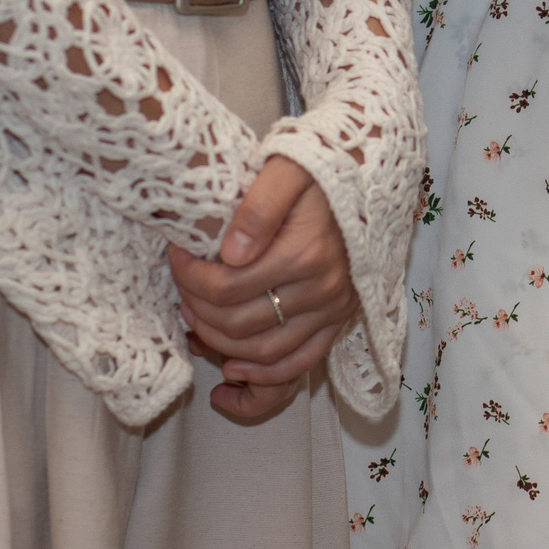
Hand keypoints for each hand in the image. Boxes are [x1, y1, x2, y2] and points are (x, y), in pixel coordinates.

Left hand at [169, 155, 357, 421]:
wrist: (371, 171)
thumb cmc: (322, 167)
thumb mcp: (288, 167)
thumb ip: (258, 206)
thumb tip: (230, 254)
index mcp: (304, 253)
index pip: (226, 287)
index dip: (190, 279)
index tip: (177, 258)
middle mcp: (322, 289)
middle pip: (239, 324)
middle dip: (198, 310)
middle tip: (181, 289)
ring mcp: (333, 309)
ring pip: (264, 352)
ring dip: (221, 345)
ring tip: (195, 322)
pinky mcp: (339, 320)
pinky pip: (300, 366)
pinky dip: (263, 381)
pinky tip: (231, 375)